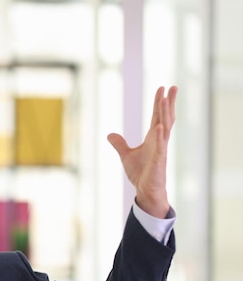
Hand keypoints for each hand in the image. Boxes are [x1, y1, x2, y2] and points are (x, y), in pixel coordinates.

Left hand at [107, 86, 176, 217]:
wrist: (146, 191)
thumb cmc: (141, 174)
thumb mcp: (126, 155)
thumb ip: (120, 144)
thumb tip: (110, 135)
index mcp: (152, 139)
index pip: (157, 117)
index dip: (158, 103)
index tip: (162, 88)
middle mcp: (159, 141)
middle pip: (165, 118)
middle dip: (169, 103)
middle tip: (173, 86)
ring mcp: (161, 150)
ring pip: (164, 128)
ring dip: (165, 114)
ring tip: (165, 99)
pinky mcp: (159, 161)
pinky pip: (160, 147)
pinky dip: (159, 136)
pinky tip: (158, 126)